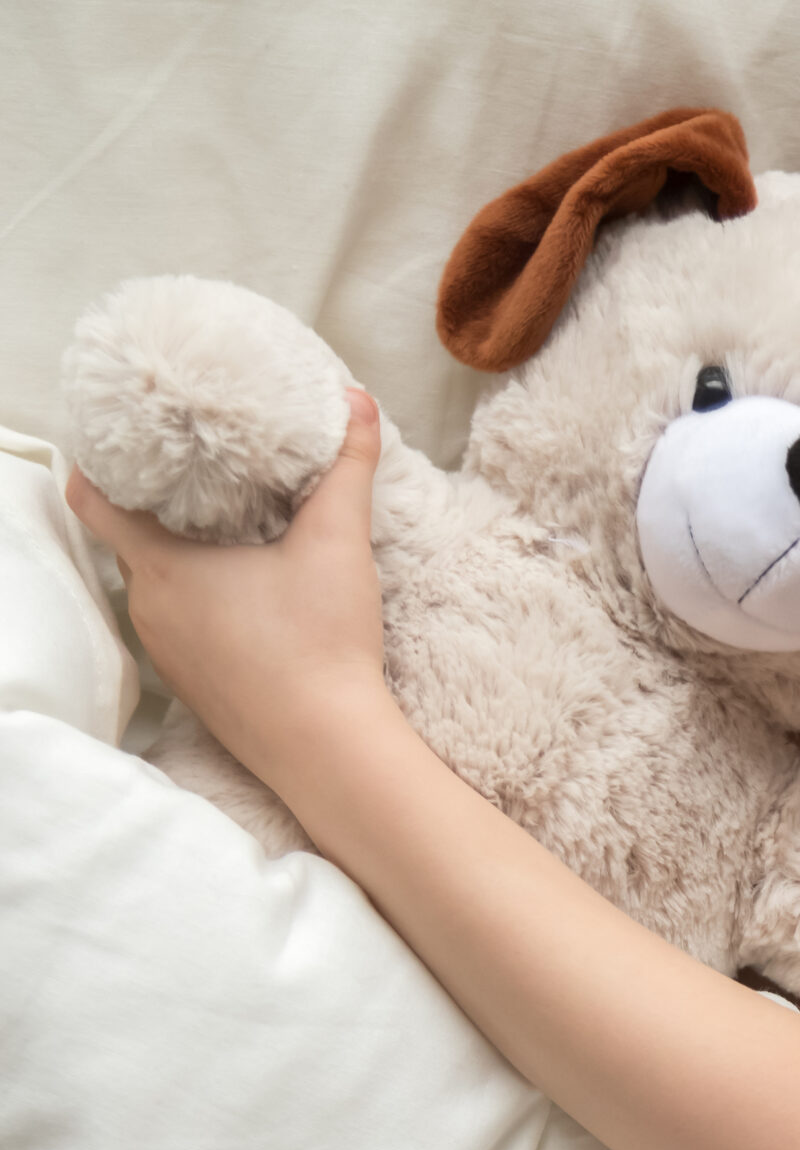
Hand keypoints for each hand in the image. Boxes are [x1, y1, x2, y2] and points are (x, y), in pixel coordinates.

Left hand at [67, 389, 388, 782]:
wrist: (328, 747)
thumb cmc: (320, 644)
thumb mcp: (337, 543)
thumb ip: (346, 467)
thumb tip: (358, 401)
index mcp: (162, 564)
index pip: (92, 499)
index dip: (101, 461)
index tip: (131, 439)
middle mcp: (149, 607)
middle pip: (128, 538)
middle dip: (154, 504)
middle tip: (196, 470)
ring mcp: (167, 652)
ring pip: (155, 584)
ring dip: (179, 556)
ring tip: (222, 527)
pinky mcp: (192, 684)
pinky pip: (178, 625)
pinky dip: (197, 601)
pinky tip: (243, 594)